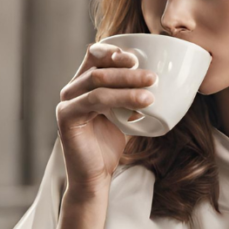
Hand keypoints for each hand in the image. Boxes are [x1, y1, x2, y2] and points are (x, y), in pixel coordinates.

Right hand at [57, 43, 157, 195]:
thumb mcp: (125, 114)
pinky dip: (120, 99)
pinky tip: (140, 106)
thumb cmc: (109, 145)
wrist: (94, 177)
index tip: (139, 58)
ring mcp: (67, 101)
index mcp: (84, 84)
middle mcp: (72, 89)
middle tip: (152, 76)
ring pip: (98, 81)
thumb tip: (162, 80)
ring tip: (151, 92)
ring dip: (127, 83)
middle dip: (126, 67)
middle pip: (98, 66)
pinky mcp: (66, 115)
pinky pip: (94, 100)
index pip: (96, 55)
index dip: (115, 51)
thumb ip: (133, 95)